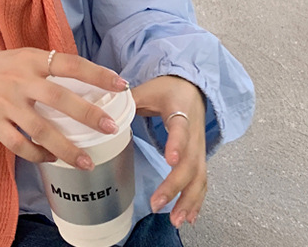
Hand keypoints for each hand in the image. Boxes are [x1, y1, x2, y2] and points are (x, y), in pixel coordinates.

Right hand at [0, 49, 127, 169]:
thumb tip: (82, 82)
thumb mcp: (18, 57)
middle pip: (60, 98)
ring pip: (42, 130)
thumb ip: (44, 68)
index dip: (97, 74)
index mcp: (30, 58)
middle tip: (111, 128)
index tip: (121, 85)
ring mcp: (6, 104)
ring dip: (67, 148)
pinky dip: (38, 155)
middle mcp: (20, 79)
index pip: (70, 63)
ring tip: (87, 161)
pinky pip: (20, 145)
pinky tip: (50, 158)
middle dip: (88, 115)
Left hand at [130, 75, 206, 227]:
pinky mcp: (200, 158)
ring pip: (199, 177)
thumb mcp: (147, 90)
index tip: (170, 161)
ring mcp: (199, 148)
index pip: (181, 129)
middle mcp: (194, 133)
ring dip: (188, 200)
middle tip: (158, 203)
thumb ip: (128, 101)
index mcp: (180, 112)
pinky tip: (189, 217)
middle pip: (190, 163)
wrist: (192, 87)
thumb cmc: (167, 90)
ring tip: (176, 220)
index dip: (177, 145)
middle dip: (175, 186)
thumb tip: (105, 113)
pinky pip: (201, 181)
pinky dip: (197, 200)